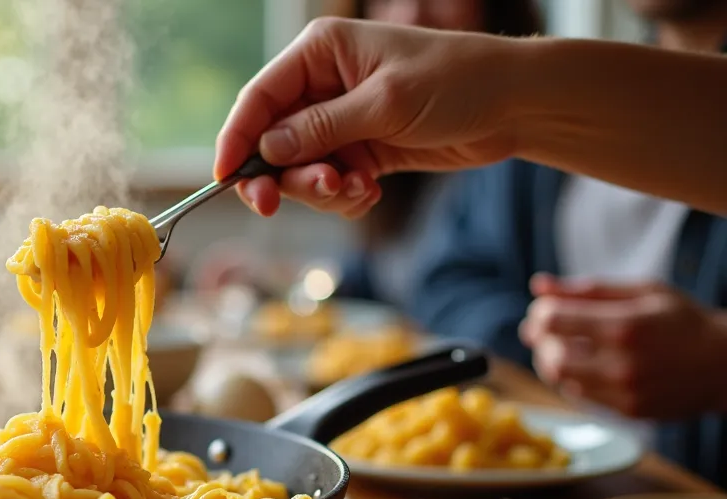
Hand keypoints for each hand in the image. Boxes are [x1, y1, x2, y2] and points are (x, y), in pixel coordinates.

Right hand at [215, 18, 520, 218]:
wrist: (516, 104)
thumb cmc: (458, 80)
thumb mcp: (386, 103)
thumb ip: (322, 128)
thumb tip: (266, 151)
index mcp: (321, 52)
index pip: (259, 98)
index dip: (236, 139)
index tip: (225, 177)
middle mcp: (323, 85)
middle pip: (271, 142)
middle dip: (281, 176)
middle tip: (285, 203)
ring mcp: (340, 121)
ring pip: (299, 170)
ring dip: (319, 191)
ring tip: (357, 191)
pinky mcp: (360, 151)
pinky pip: (330, 184)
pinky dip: (343, 198)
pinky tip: (371, 193)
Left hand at [519, 274, 726, 418]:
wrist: (726, 365)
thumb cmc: (683, 320)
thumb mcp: (643, 291)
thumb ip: (588, 289)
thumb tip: (538, 286)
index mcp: (624, 326)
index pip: (553, 320)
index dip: (540, 313)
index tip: (545, 310)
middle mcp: (622, 363)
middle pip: (550, 356)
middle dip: (540, 341)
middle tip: (546, 330)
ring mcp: (625, 393)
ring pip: (561, 380)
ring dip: (552, 361)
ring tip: (563, 346)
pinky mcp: (628, 412)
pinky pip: (581, 396)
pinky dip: (573, 379)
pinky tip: (586, 365)